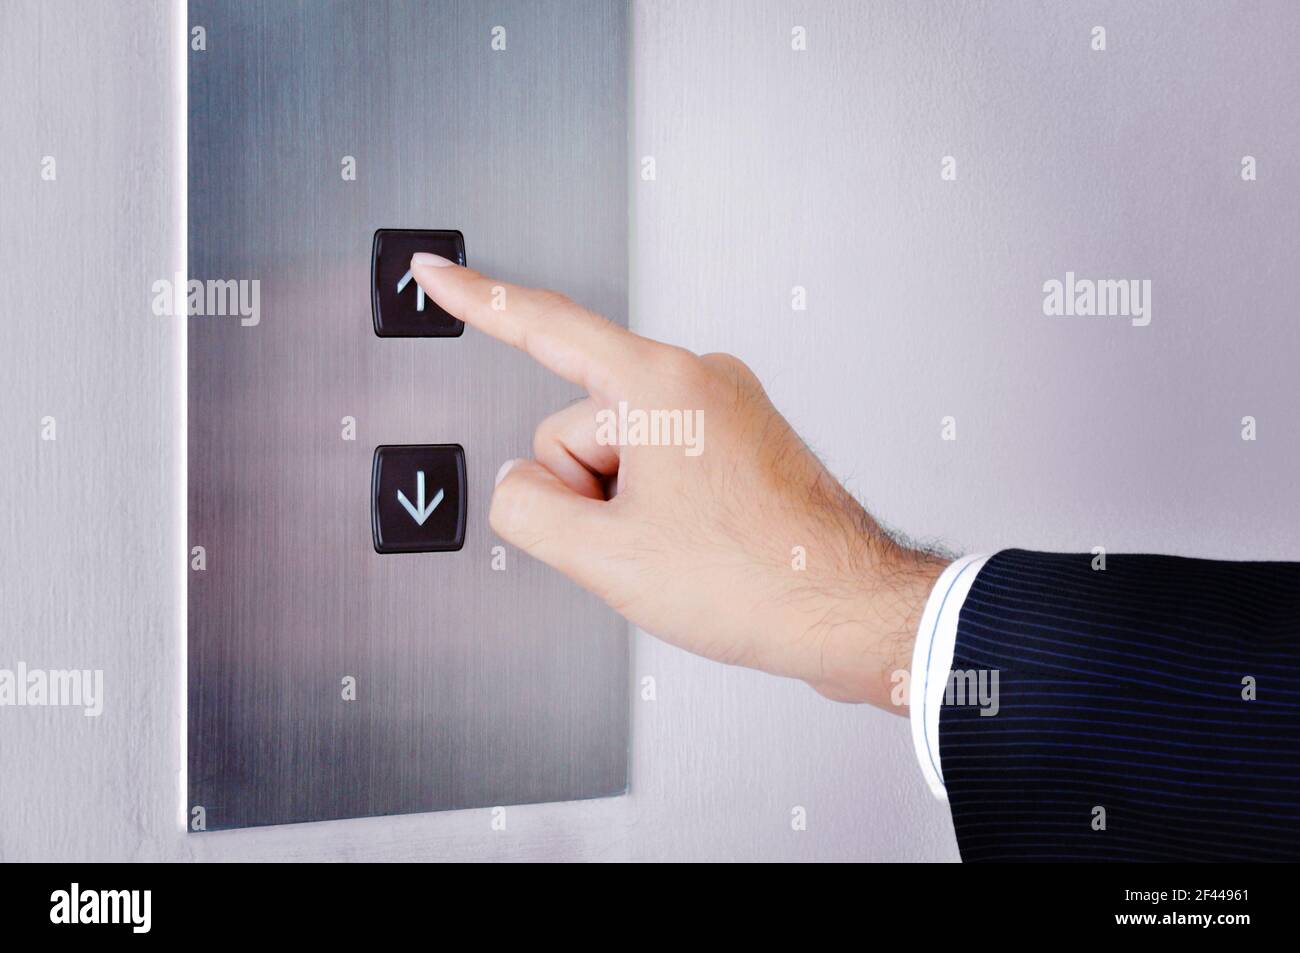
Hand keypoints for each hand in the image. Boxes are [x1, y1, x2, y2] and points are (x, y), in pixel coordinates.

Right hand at [411, 253, 943, 708]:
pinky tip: (696, 545)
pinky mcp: (740, 441)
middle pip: (580, 425)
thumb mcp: (605, 557)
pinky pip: (661, 464)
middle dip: (588, 491)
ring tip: (680, 549)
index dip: (478, 299)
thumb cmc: (760, 579)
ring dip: (626, 507)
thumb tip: (520, 484)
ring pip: (620, 451)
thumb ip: (526, 508)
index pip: (545, 326)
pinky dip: (658, 508)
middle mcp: (699, 380)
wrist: (849, 611)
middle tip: (641, 543)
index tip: (436, 272)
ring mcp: (726, 410)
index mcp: (662, 384)